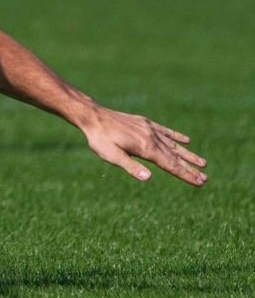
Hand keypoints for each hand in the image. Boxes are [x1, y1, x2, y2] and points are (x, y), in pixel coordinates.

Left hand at [80, 107, 206, 185]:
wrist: (92, 115)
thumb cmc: (99, 139)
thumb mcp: (111, 155)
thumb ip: (131, 166)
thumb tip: (149, 178)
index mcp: (146, 148)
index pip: (171, 165)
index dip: (186, 174)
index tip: (200, 182)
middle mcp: (152, 137)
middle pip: (175, 156)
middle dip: (190, 168)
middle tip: (205, 178)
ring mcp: (149, 129)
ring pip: (173, 145)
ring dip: (187, 155)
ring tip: (203, 163)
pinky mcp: (144, 123)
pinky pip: (164, 131)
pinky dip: (176, 136)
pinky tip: (186, 140)